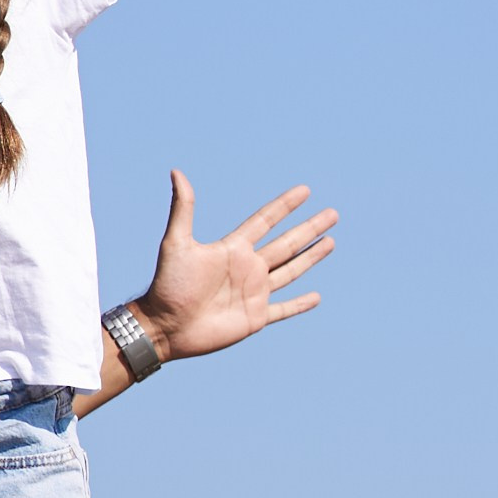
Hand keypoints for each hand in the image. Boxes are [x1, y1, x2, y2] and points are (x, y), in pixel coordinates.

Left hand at [131, 171, 335, 360]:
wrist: (165, 326)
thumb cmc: (168, 285)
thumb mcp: (177, 243)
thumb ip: (182, 209)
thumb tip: (176, 171)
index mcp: (233, 248)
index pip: (265, 221)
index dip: (285, 206)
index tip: (305, 190)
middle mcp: (247, 268)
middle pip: (286, 243)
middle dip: (309, 228)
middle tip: (332, 213)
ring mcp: (254, 293)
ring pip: (290, 271)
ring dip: (310, 257)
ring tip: (330, 241)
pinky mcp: (255, 318)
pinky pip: (283, 309)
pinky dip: (299, 304)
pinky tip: (316, 297)